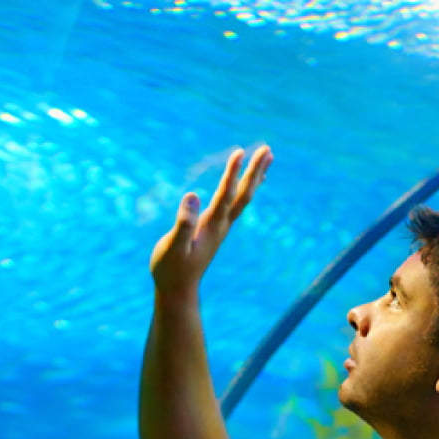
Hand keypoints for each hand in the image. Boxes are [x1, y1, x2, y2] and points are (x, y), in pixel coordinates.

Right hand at [149, 144, 271, 298]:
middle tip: (268, 149)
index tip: (240, 151)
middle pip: (243, 194)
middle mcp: (221, 224)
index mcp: (211, 226)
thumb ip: (183, 222)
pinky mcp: (216, 229)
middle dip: (254, 171)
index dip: (233, 173)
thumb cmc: (170, 269)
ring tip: (267, 157)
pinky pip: (236, 204)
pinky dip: (245, 189)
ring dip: (255, 177)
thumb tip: (192, 195)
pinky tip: (250, 182)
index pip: (225, 194)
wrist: (178, 289)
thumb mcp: (172, 247)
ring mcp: (221, 227)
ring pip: (243, 197)